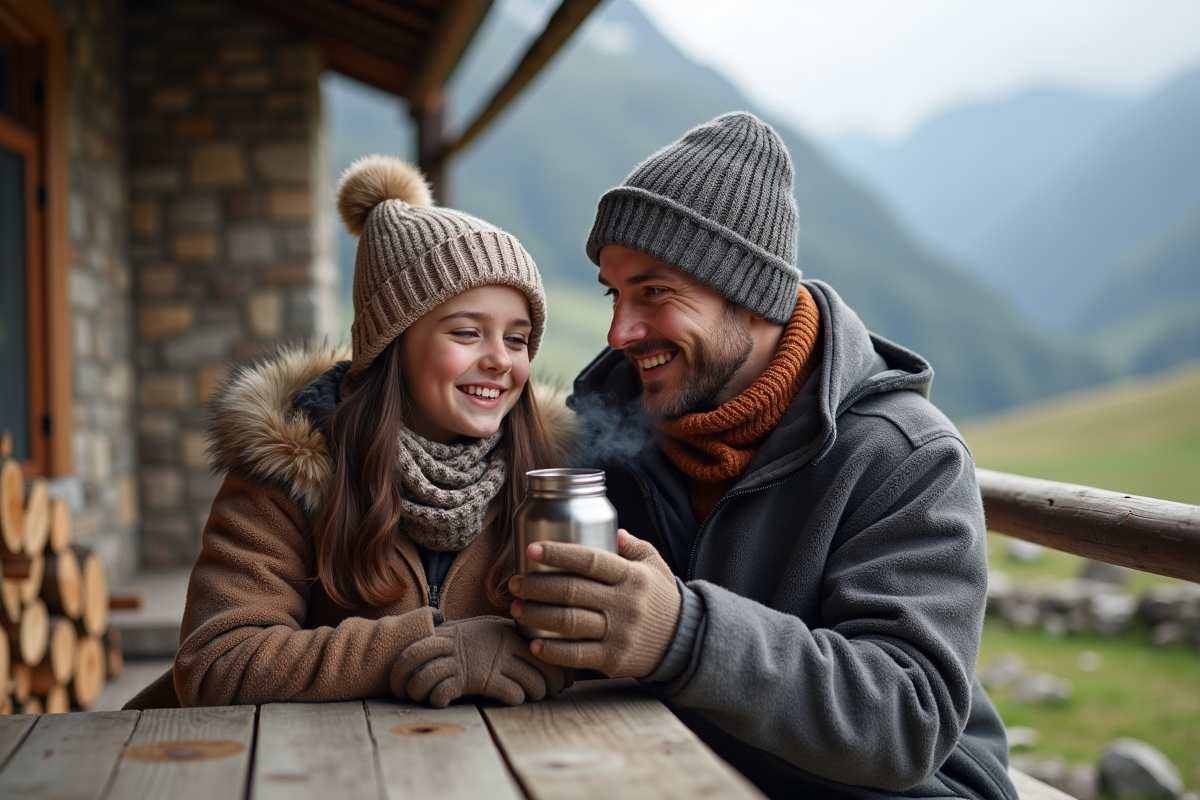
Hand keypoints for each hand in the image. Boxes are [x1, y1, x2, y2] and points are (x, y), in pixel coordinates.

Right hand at [392, 616, 570, 707]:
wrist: (423, 648)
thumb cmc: (460, 641)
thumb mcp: (488, 629)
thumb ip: (510, 634)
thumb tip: (541, 644)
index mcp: (507, 630)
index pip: (545, 649)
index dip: (560, 665)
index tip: (569, 677)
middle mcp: (503, 643)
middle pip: (545, 668)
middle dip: (554, 683)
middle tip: (558, 690)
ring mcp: (493, 660)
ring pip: (533, 685)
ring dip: (536, 694)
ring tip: (534, 695)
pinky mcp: (481, 679)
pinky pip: (513, 695)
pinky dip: (516, 699)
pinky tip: (512, 698)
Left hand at [509, 530, 680, 677]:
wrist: (685, 641)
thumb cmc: (661, 598)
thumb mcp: (654, 565)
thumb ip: (634, 546)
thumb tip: (613, 531)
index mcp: (631, 576)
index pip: (590, 560)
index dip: (559, 553)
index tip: (532, 549)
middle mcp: (624, 603)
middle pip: (572, 591)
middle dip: (537, 586)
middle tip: (514, 583)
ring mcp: (619, 633)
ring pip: (569, 622)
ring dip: (537, 615)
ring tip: (516, 609)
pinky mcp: (613, 659)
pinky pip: (577, 655)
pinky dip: (552, 650)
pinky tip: (533, 644)